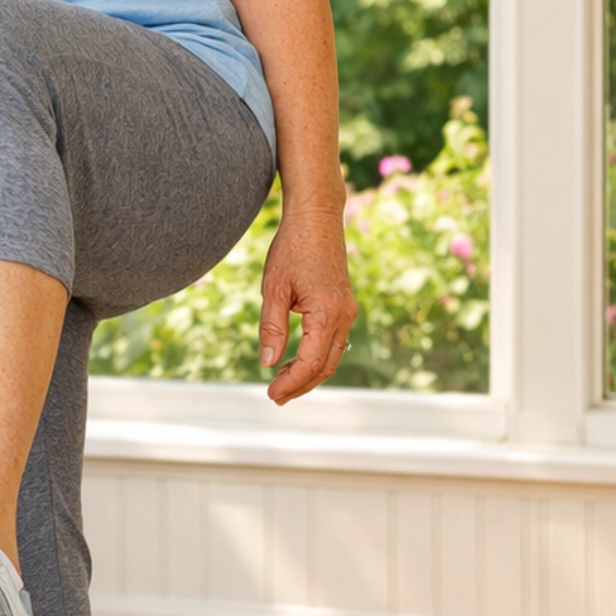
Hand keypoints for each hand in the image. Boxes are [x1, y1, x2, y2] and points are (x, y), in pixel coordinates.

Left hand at [259, 207, 356, 404]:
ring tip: (282, 385)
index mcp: (327, 313)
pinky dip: (316, 357)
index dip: (291, 383)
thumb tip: (268, 363)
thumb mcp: (274, 288)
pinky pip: (333, 342)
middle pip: (326, 366)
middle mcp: (344, 316)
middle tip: (275, 397)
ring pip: (332, 356)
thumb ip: (272, 328)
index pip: (311, 363)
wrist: (317, 218)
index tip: (271, 394)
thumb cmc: (292, 248)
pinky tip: (296, 360)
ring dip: (309, 374)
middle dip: (301, 385)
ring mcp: (347, 311)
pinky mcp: (344, 306)